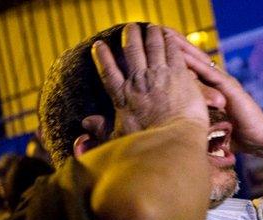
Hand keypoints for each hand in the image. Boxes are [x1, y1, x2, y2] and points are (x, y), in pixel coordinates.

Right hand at [91, 24, 208, 137]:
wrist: (172, 143)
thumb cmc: (145, 148)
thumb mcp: (116, 140)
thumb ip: (99, 131)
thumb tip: (84, 124)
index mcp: (122, 97)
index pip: (109, 71)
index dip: (102, 57)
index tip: (98, 45)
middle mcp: (138, 81)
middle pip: (132, 52)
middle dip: (130, 37)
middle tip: (129, 28)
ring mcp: (158, 75)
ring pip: (152, 46)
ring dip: (150, 34)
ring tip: (149, 27)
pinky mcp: (179, 74)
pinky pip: (172, 50)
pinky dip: (169, 40)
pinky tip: (169, 35)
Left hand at [165, 28, 262, 153]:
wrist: (259, 140)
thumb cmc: (235, 138)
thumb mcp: (208, 128)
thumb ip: (195, 123)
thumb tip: (174, 130)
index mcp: (210, 91)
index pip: (190, 70)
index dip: (175, 57)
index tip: (156, 47)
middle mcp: (216, 84)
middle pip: (193, 60)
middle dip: (177, 46)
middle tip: (159, 31)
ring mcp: (224, 84)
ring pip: (200, 62)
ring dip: (183, 49)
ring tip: (167, 35)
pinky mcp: (230, 89)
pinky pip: (210, 73)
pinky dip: (196, 63)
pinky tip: (182, 55)